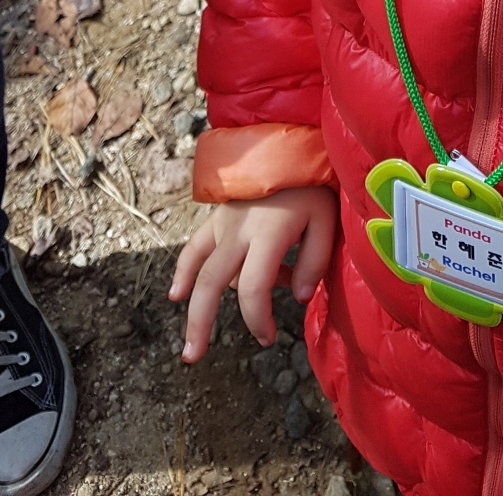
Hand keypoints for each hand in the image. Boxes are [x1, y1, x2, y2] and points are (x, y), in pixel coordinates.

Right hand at [169, 186, 337, 360]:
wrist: (291, 146)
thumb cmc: (314, 186)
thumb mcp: (327, 220)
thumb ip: (315, 261)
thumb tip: (298, 299)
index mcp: (268, 234)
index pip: (254, 287)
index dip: (257, 318)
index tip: (269, 338)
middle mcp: (239, 231)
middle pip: (212, 283)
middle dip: (201, 324)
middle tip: (195, 357)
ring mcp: (223, 223)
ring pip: (199, 269)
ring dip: (190, 305)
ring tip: (188, 343)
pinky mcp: (217, 217)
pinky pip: (194, 246)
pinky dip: (184, 269)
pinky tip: (176, 293)